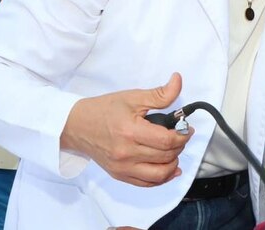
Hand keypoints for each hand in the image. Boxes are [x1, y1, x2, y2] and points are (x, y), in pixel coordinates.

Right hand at [60, 73, 193, 186]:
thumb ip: (159, 94)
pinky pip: (147, 183)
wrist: (77, 125)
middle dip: (180, 146)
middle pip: (166, 157)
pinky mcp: (119, 175)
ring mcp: (122, 167)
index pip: (167, 140)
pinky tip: (169, 168)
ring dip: (173, 164)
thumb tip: (178, 81)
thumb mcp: (133, 97)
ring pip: (159, 175)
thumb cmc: (104, 110)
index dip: (183, 135)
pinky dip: (161, 178)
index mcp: (130, 131)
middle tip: (181, 136)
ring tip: (174, 151)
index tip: (187, 129)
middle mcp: (126, 153)